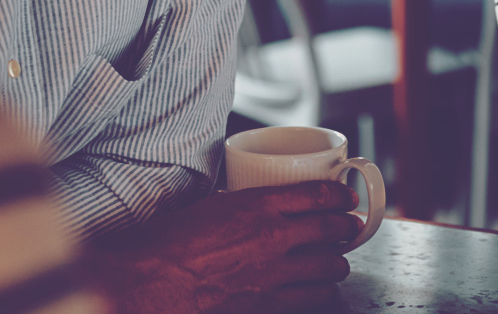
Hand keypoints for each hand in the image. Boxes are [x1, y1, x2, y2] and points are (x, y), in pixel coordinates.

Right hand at [89, 181, 362, 313]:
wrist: (147, 281)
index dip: (339, 195)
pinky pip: (310, 299)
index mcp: (259, 205)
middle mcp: (273, 238)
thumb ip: (244, 205)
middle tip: (350, 225)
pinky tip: (317, 289)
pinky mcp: (266, 305)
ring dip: (337, 261)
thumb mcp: (212, 205)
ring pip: (329, 267)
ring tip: (336, 259)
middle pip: (331, 229)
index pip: (318, 194)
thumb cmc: (170, 240)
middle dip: (346, 227)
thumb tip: (260, 206)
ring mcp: (272, 275)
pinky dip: (320, 292)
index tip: (346, 196)